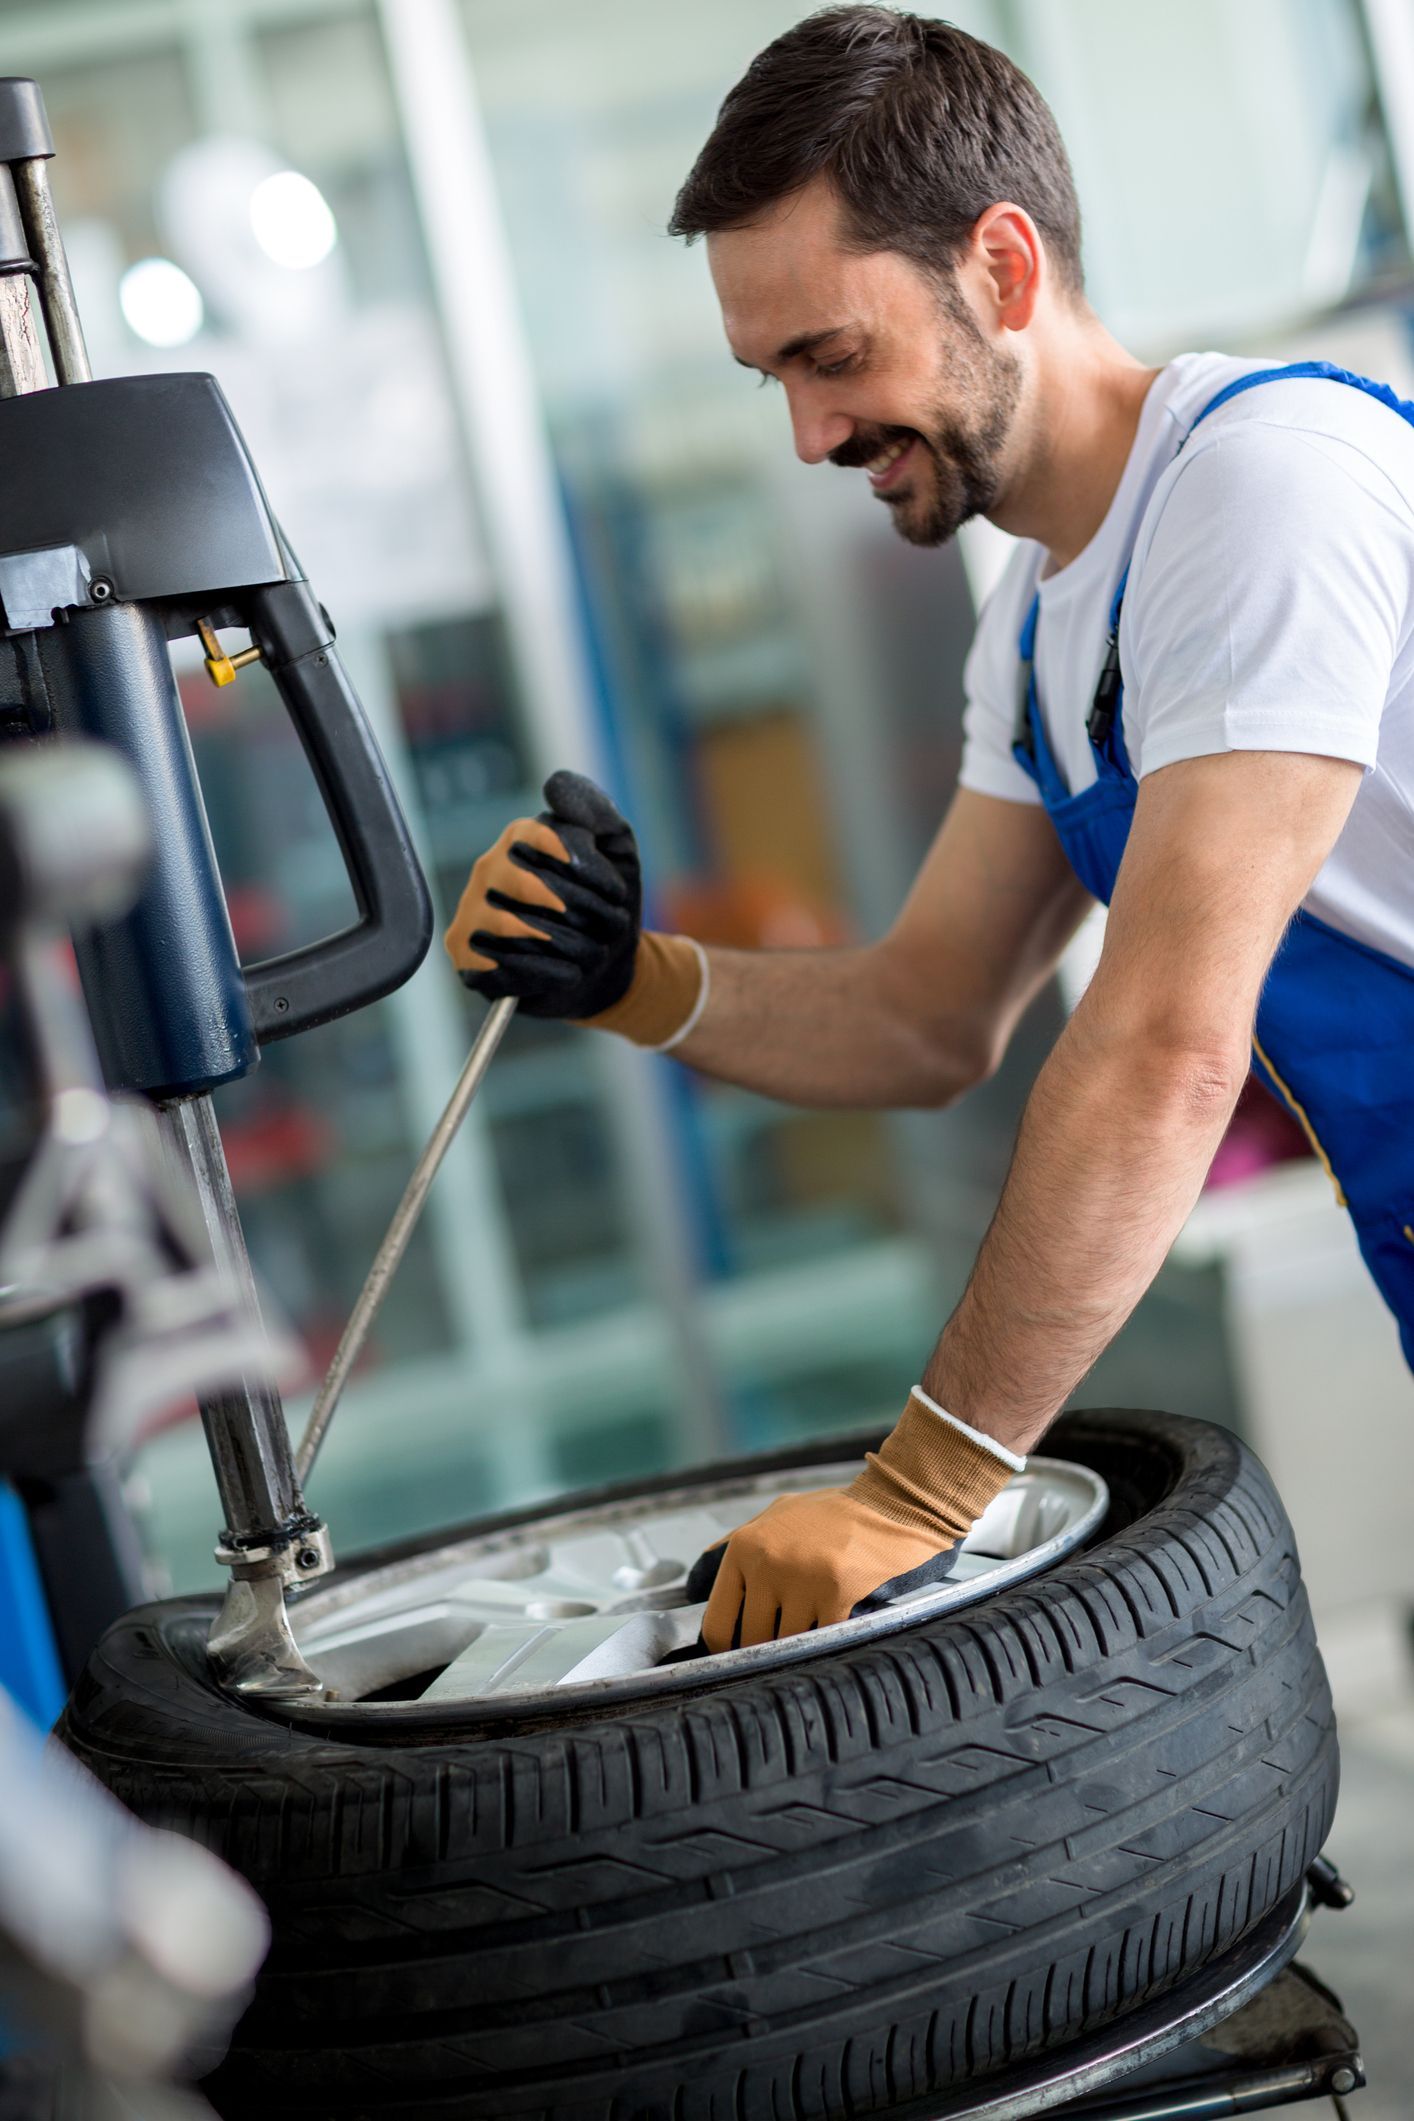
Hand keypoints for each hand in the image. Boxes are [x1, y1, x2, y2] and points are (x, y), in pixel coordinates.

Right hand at [443, 771, 640, 1019]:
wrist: (604, 968)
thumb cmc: (606, 906)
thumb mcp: (617, 853)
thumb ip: (597, 813)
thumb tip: (553, 786)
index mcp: (521, 839)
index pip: (546, 839)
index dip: (586, 868)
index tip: (616, 893)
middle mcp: (489, 870)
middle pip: (531, 885)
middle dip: (583, 912)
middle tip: (610, 928)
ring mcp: (472, 913)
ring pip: (514, 926)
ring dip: (568, 945)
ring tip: (593, 953)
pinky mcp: (467, 958)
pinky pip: (498, 964)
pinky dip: (544, 972)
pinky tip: (570, 973)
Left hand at [689, 1487, 960, 1648]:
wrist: (895, 1504)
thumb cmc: (835, 1515)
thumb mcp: (776, 1516)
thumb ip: (736, 1546)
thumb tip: (697, 1586)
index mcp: (746, 1547)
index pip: (718, 1624)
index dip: (728, 1651)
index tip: (742, 1658)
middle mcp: (767, 1563)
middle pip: (752, 1641)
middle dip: (769, 1648)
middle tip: (786, 1644)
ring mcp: (802, 1580)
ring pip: (788, 1645)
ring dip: (802, 1645)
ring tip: (816, 1628)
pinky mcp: (838, 1594)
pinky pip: (822, 1640)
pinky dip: (829, 1641)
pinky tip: (839, 1627)